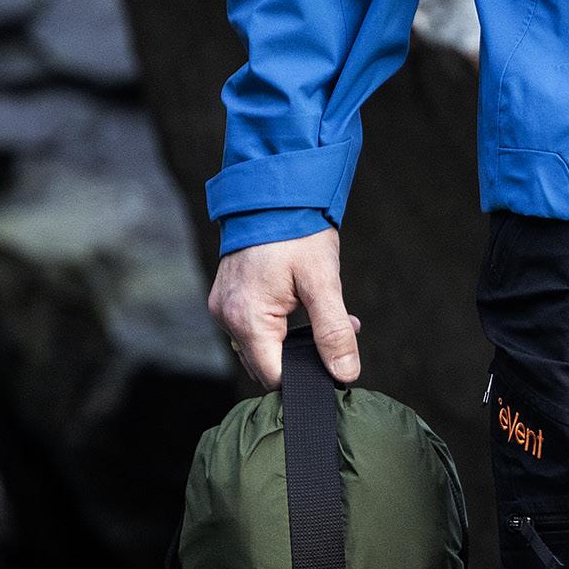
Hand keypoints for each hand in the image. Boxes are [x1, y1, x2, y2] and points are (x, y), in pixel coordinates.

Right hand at [208, 231, 361, 389]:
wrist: (272, 192)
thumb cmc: (296, 231)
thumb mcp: (323, 281)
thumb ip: (334, 331)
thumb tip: (345, 373)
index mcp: (245, 318)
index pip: (274, 376)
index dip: (306, 376)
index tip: (335, 362)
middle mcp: (226, 318)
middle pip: (267, 364)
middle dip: (305, 355)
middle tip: (341, 328)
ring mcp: (223, 308)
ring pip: (262, 346)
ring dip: (294, 340)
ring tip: (326, 312)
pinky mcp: (227, 299)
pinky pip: (254, 327)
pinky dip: (280, 324)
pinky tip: (304, 305)